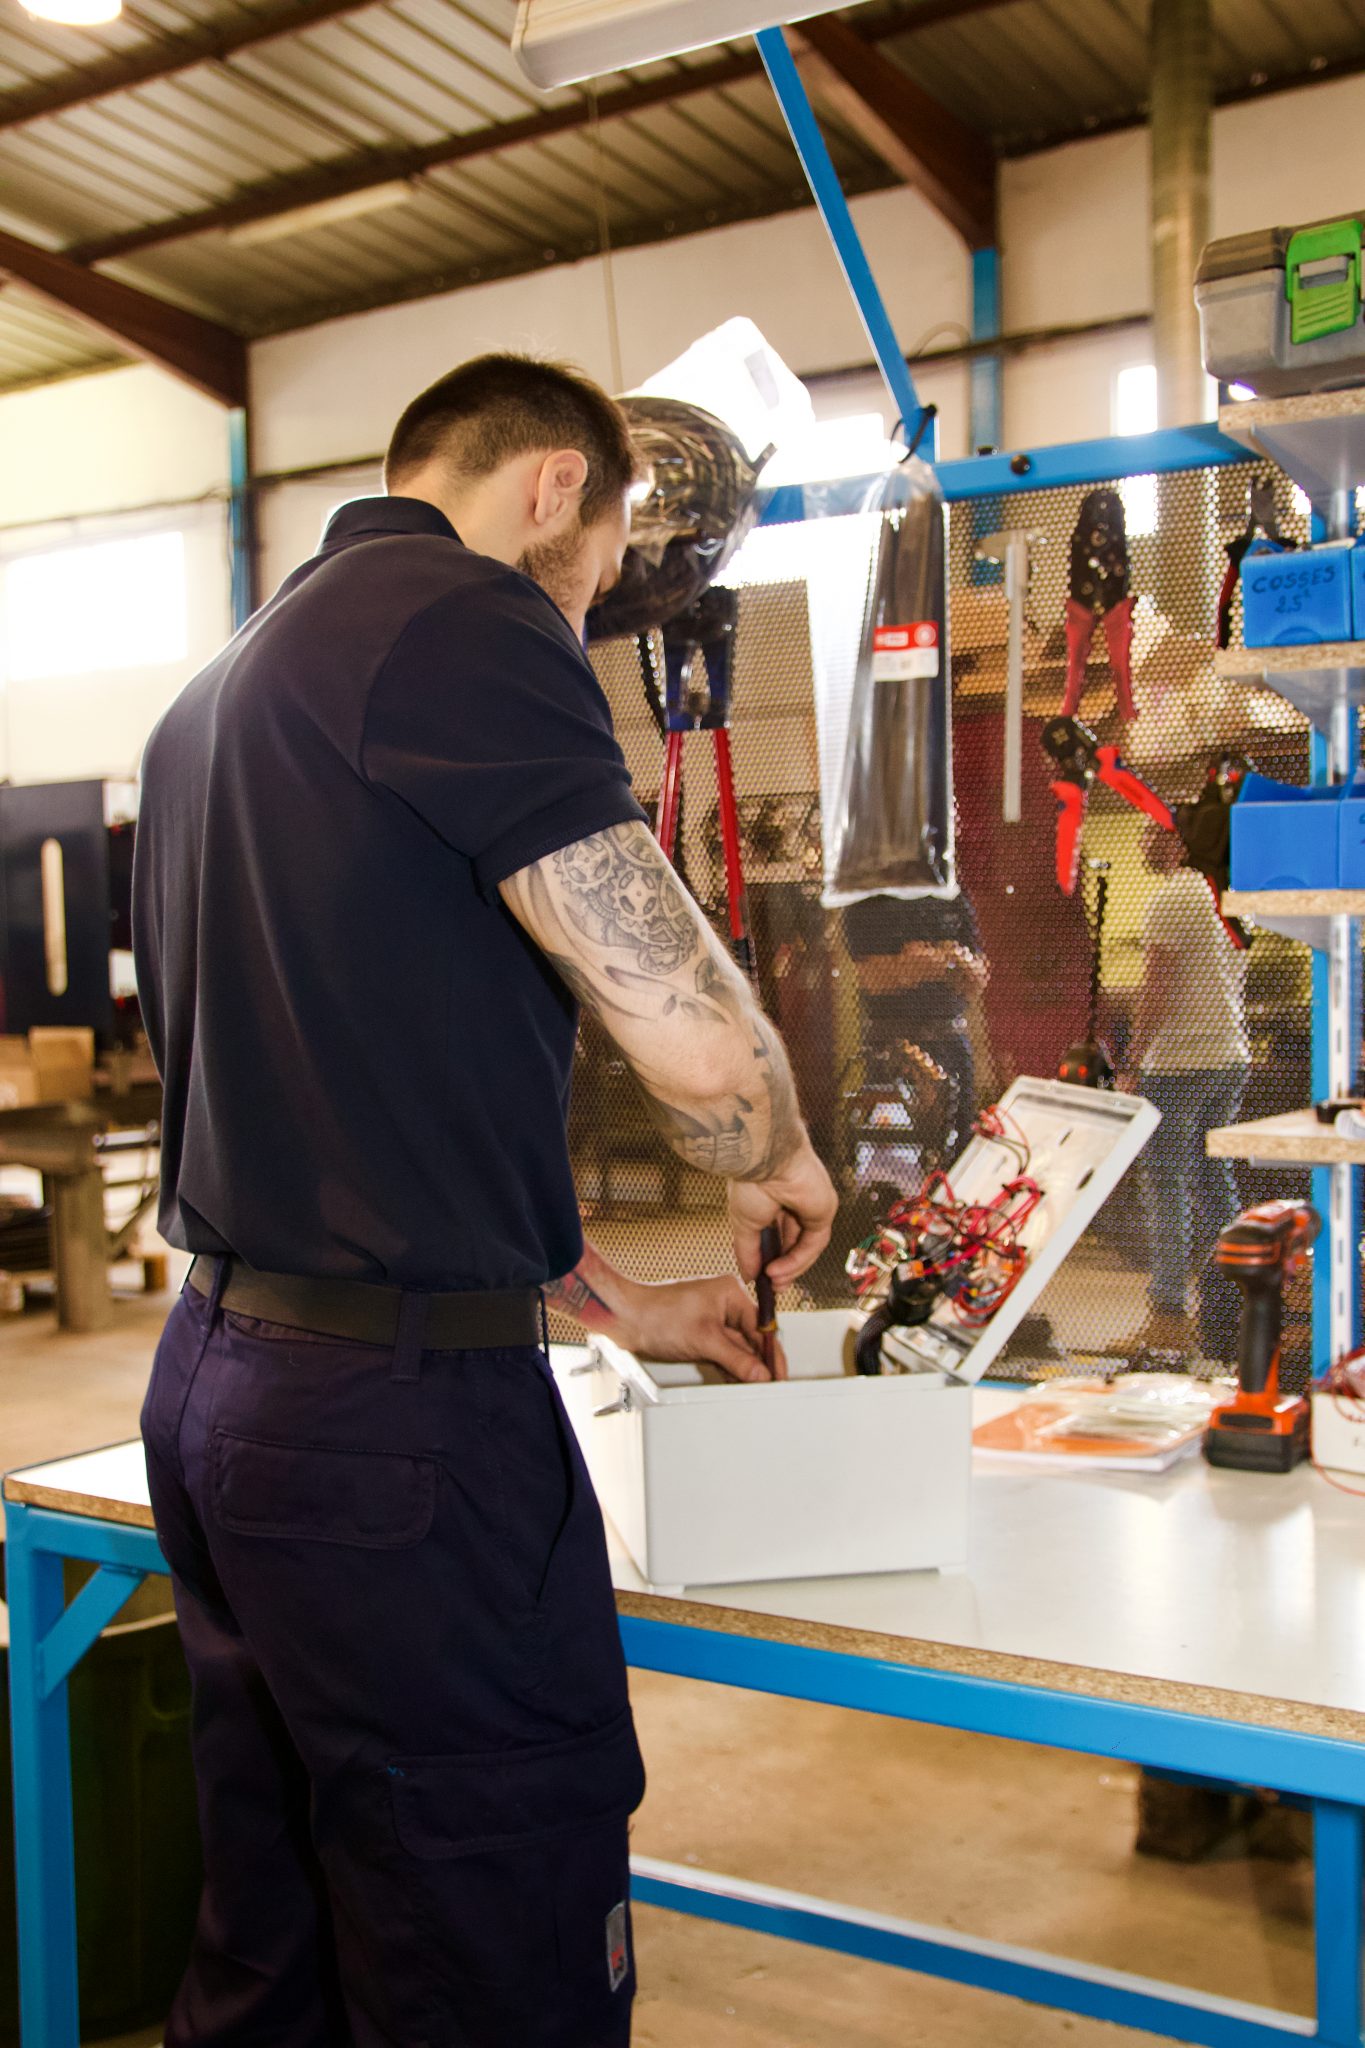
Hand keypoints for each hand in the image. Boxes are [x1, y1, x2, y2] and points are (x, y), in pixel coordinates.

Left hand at [622, 1275, 786, 1383]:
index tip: (778, 1373)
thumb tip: (759, 1372)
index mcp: (730, 1293)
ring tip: (755, 1386)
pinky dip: (729, 1366)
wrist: (625, 1318)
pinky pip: (723, 1352)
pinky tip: (737, 1380)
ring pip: (737, 1348)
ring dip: (744, 1367)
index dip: (771, 1353)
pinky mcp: (701, 1334)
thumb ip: (736, 1359)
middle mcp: (724, 1304)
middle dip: (759, 1362)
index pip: (761, 1326)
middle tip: (770, 1383)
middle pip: (750, 1338)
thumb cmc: (656, 1314)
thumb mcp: (704, 1339)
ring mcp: (712, 1319)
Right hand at [729, 1136, 836, 1286]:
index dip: (773, 1259)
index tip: (763, 1278)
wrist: (761, 1159)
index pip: (780, 1237)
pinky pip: (813, 1243)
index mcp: (776, 1200)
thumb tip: (748, 1274)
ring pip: (806, 1248)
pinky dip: (797, 1260)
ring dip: (790, 1268)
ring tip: (772, 1279)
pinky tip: (779, 1269)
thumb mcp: (744, 1224)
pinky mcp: (823, 1211)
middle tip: (772, 1285)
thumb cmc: (751, 1178)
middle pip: (796, 1245)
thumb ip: (747, 1251)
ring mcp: (812, 1207)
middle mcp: (796, 1203)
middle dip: (785, 1269)